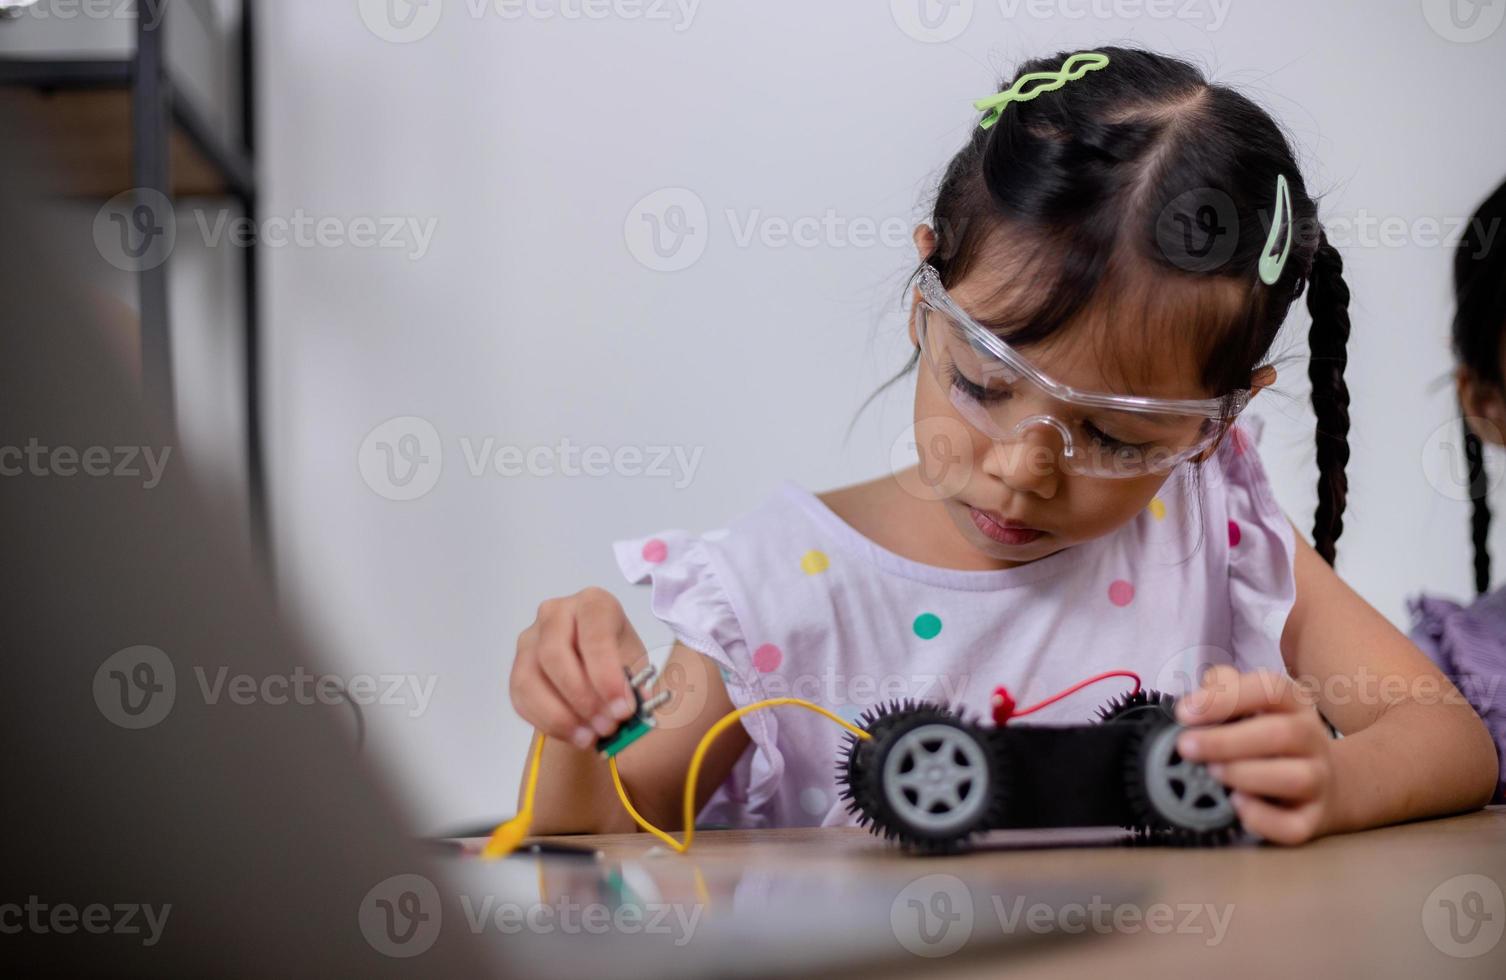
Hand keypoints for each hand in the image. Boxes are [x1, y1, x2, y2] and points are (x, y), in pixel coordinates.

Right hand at [510, 587, 645, 750]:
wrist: (600, 666)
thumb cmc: (619, 658)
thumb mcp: (637, 666)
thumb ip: (634, 686)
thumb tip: (628, 709)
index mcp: (593, 603)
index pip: (593, 634)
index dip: (606, 675)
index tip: (623, 708)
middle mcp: (556, 613)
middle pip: (554, 654)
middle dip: (582, 698)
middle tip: (607, 726)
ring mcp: (531, 638)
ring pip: (530, 678)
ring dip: (561, 716)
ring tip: (590, 736)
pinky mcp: (517, 666)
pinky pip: (520, 698)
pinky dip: (546, 722)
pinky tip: (573, 734)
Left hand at [1174, 665, 1336, 844]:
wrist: (1321, 785)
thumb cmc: (1266, 739)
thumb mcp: (1250, 706)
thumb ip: (1222, 691)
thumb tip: (1193, 701)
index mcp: (1294, 704)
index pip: (1270, 689)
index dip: (1226, 698)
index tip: (1183, 712)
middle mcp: (1313, 739)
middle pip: (1282, 733)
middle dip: (1226, 741)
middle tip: (1186, 747)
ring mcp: (1318, 780)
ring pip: (1295, 778)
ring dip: (1245, 775)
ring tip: (1212, 772)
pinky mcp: (1312, 819)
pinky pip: (1292, 825)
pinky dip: (1261, 817)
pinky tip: (1236, 804)